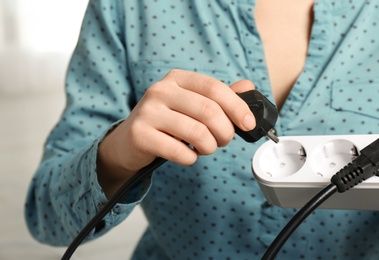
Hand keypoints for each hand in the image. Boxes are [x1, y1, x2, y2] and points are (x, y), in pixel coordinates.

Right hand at [97, 69, 255, 196]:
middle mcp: (160, 90)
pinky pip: (179, 151)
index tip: (248, 124)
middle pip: (209, 111)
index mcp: (177, 78)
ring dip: (210, 147)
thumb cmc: (166, 123)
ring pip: (197, 132)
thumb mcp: (191, 104)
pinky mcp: (140, 134)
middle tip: (224, 141)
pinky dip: (191, 158)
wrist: (128, 142)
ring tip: (206, 148)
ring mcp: (148, 112)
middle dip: (225, 132)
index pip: (214, 88)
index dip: (237, 107)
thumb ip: (219, 97)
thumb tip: (248, 86)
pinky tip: (187, 155)